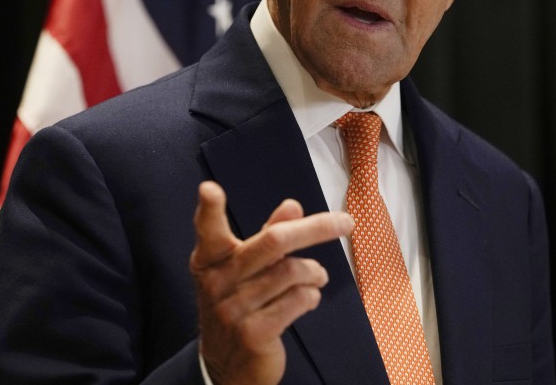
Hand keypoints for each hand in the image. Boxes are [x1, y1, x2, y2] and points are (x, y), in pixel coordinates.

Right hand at [190, 181, 353, 384]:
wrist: (226, 367)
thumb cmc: (239, 305)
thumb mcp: (244, 270)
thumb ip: (267, 235)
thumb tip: (292, 206)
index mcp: (209, 260)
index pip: (208, 230)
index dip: (208, 209)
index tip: (209, 189)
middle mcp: (217, 281)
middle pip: (273, 241)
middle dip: (316, 228)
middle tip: (346, 222)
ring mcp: (233, 309)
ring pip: (292, 271)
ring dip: (314, 272)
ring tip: (317, 277)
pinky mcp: (254, 333)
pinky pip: (298, 300)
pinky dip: (311, 296)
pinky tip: (309, 298)